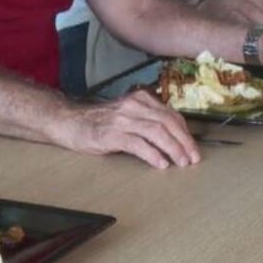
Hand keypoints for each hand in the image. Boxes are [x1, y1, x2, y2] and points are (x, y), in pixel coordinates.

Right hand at [56, 90, 199, 168]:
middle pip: (168, 122)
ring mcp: (122, 119)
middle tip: (193, 158)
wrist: (68, 120)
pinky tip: (160, 163)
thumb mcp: (127, 113)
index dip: (185, 133)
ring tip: (181, 162)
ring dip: (173, 148)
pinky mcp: (111, 134)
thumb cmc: (99, 121)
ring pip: (156, 132)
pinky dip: (152, 154)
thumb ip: (147, 119)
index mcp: (140, 99)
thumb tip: (173, 136)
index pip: (171, 115)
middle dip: (184, 142)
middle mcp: (133, 106)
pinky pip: (138, 144)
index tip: (193, 148)